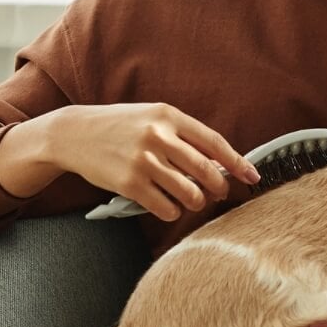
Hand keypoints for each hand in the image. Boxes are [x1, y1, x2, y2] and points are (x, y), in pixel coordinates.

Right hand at [0, 102, 258, 219]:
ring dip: (195, 202)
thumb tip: (218, 162)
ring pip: (189, 193)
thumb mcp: (152, 117)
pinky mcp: (129, 183)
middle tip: (217, 193)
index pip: (214, 142)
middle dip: (218, 187)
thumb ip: (182, 135)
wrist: (74, 133)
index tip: (252, 176)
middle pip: (206, 171)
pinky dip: (172, 211)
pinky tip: (167, 206)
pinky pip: (165, 207)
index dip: (237, 162)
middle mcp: (158, 136)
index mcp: (168, 115)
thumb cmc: (120, 126)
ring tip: (192, 200)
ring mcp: (143, 160)